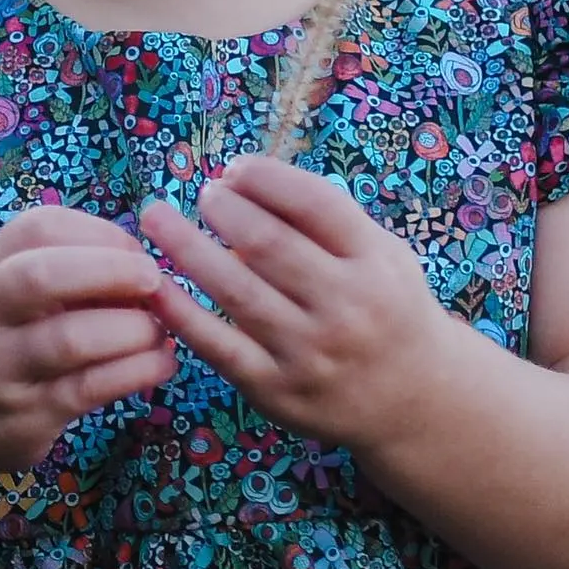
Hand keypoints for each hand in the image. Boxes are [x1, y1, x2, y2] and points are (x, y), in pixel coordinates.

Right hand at [0, 205, 176, 477]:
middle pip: (39, 277)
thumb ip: (55, 267)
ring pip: (69, 340)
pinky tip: (159, 364)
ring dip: (130, 330)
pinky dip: (135, 372)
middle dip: (109, 271)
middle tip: (154, 281)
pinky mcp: (23, 416)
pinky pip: (87, 389)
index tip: (135, 252)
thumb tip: (140, 260)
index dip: (98, 234)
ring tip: (157, 331)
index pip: (38, 229)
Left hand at [133, 157, 470, 450]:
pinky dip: (179, 312)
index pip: (315, 204)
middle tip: (203, 194)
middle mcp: (346, 306)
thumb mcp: (381, 255)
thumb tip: (243, 180)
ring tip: (156, 219)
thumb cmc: (385, 308)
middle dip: (224, 209)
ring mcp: (310, 352)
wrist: (415, 400)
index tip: (234, 168)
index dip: (266, 178)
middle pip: (268, 244)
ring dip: (186, 248)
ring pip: (235, 291)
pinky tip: (153, 285)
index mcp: (375, 262)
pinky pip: (217, 345)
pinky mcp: (276, 389)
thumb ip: (325, 222)